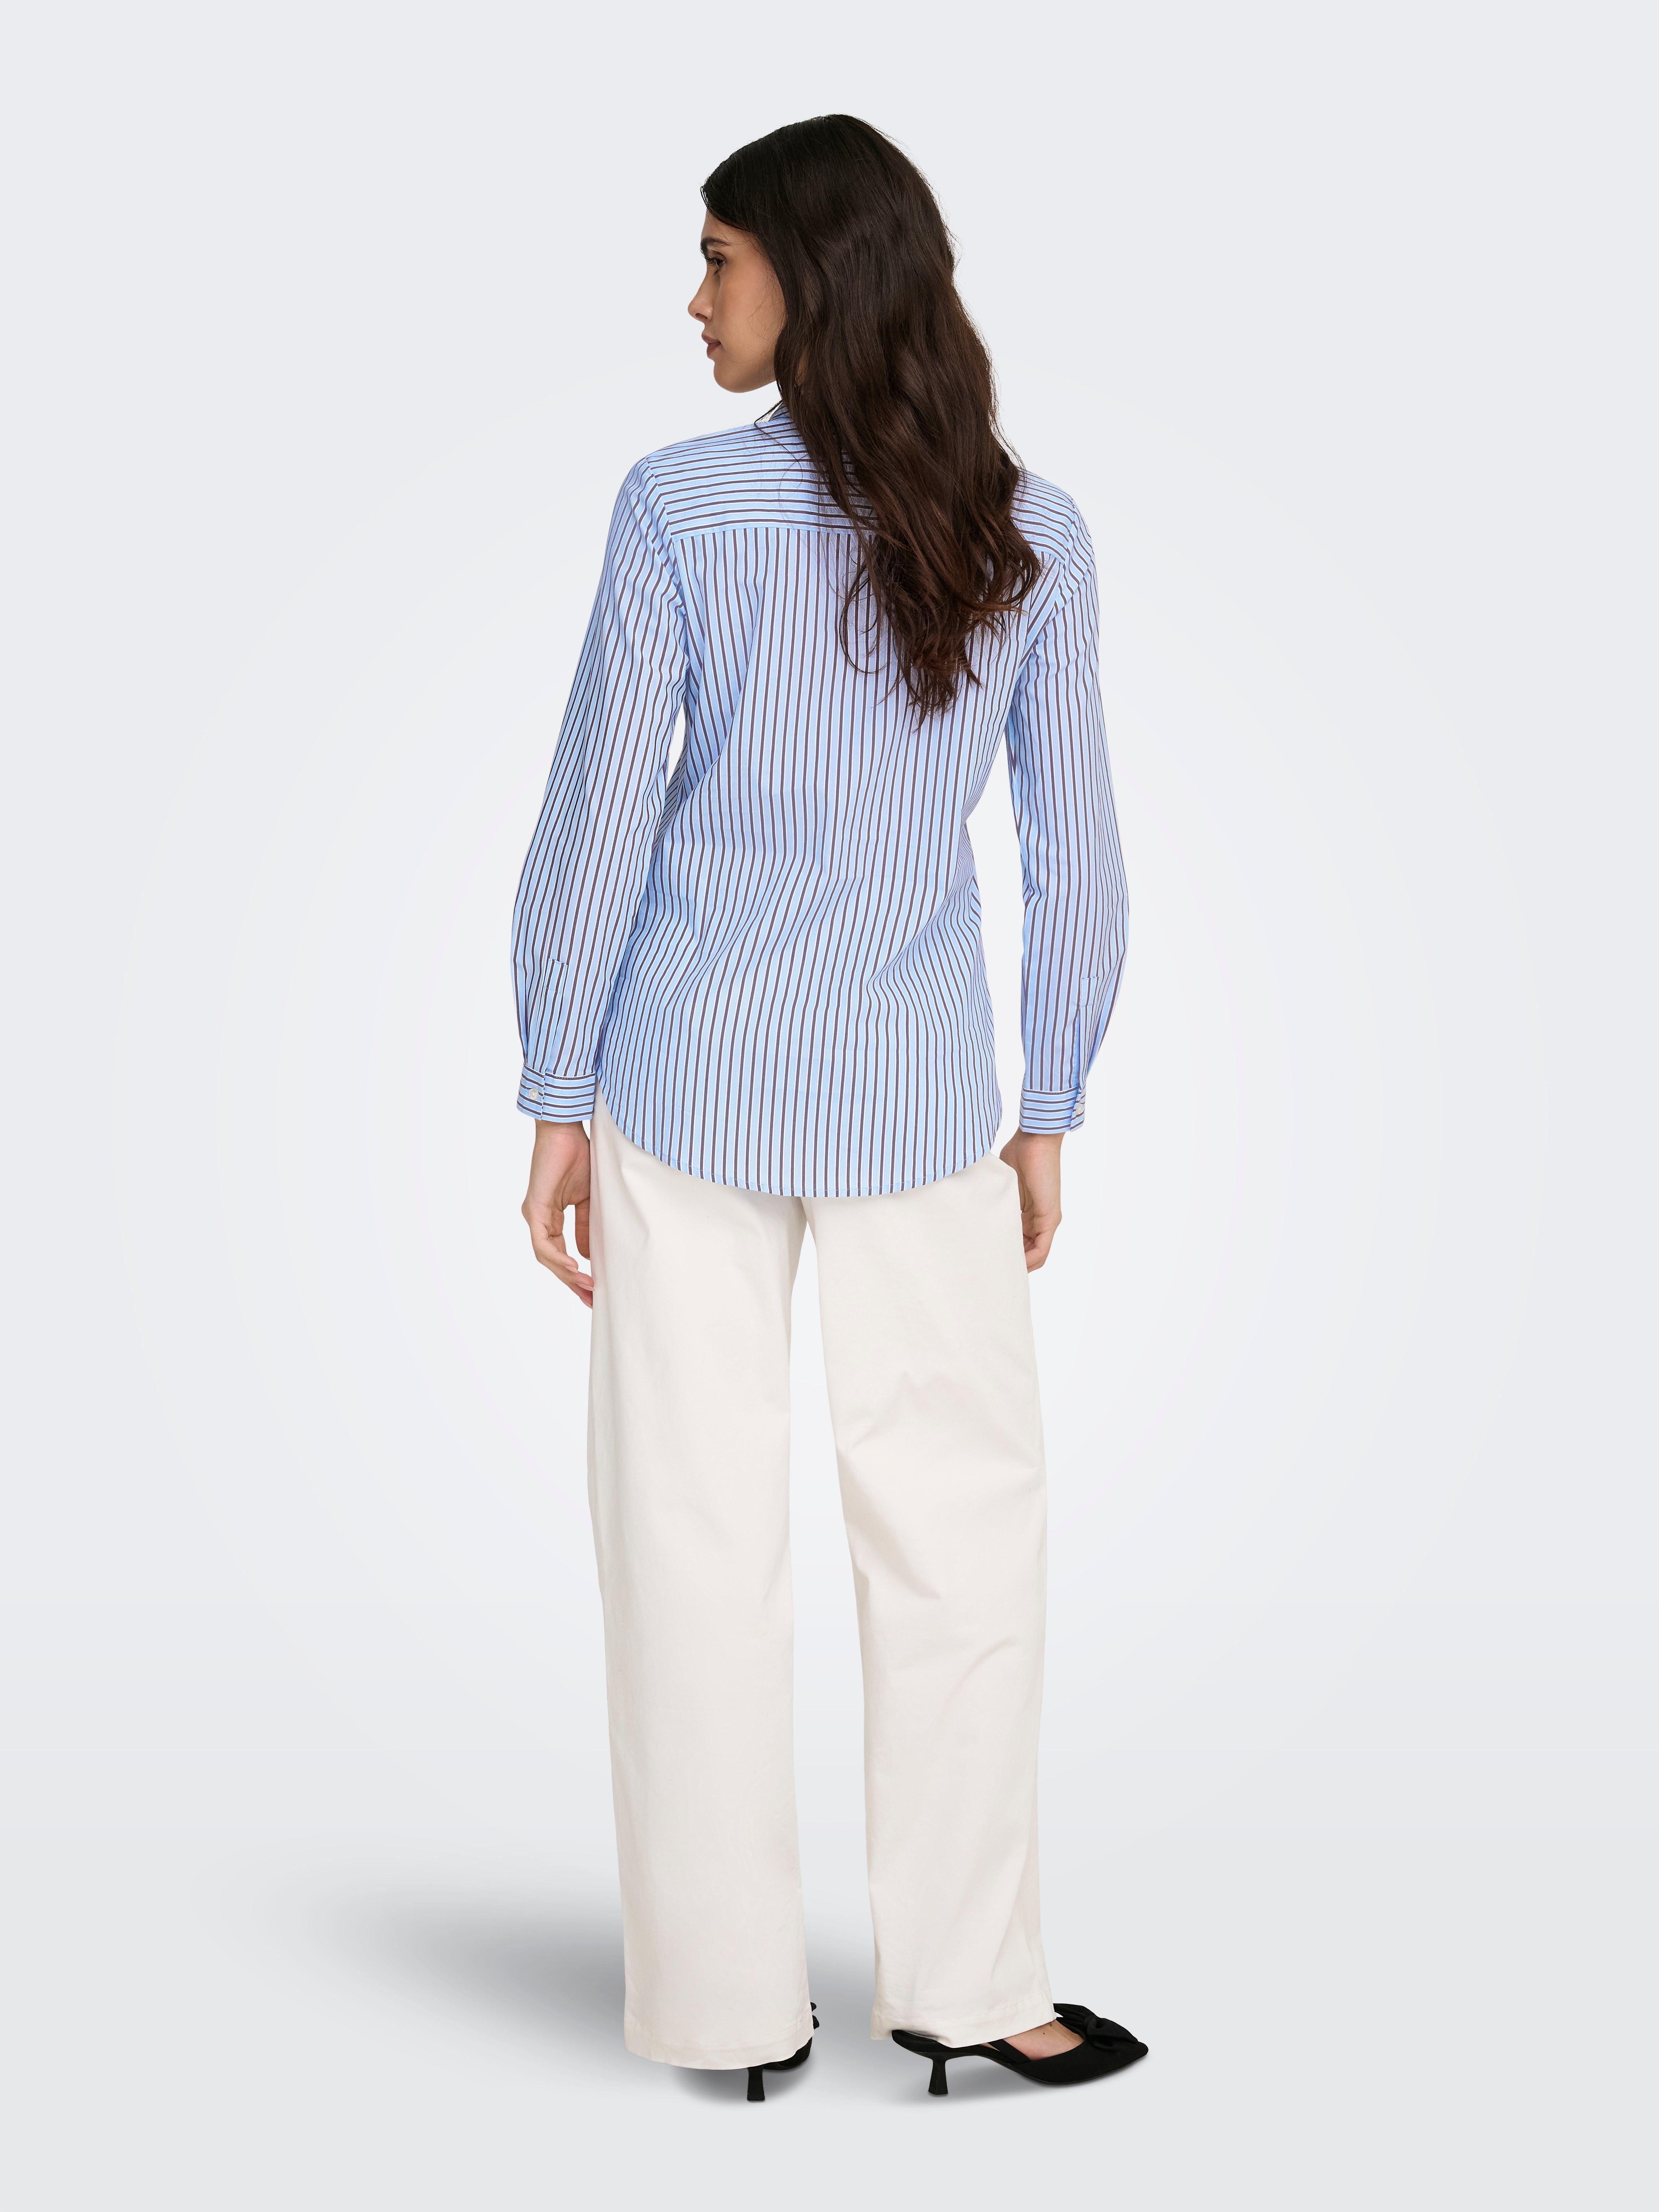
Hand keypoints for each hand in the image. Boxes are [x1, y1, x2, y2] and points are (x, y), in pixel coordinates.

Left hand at [522, 1120, 592, 1305]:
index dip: (575, 1275)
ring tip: (586, 1285)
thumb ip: (586, 1226)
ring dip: (567, 1274)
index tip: (592, 1291)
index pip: (560, 1254)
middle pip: (552, 1262)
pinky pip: (543, 1242)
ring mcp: (535, 1215)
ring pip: (546, 1256)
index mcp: (550, 1218)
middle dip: (571, 1283)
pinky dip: (558, 1256)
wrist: (565, 1131)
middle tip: (590, 1300)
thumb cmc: (577, 1158)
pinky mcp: (534, 1208)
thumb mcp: (588, 1199)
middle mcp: (539, 1220)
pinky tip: (573, 1267)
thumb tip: (589, 1255)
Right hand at [998, 1129, 1063, 1270]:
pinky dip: (1030, 1260)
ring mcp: (1047, 1220)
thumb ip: (997, 1200)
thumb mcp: (1003, 1185)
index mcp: (1029, 1212)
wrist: (1034, 1140)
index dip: (1008, 1253)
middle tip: (992, 1270)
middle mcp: (1040, 1219)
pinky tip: (1016, 1266)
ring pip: (1036, 1255)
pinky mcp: (1050, 1218)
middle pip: (1028, 1251)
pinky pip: (1042, 1249)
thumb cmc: (1018, 1153)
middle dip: (1012, 1263)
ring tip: (1000, 1272)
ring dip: (1020, 1265)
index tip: (989, 1258)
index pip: (1020, 1241)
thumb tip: (976, 1210)